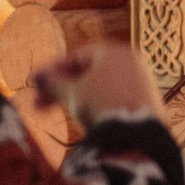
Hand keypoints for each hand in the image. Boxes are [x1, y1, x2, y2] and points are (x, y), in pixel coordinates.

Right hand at [35, 42, 163, 131]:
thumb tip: (39, 78)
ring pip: (102, 88)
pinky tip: (85, 121)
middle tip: (38, 105)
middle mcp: (132, 63)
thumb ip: (54, 83)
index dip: (53, 70)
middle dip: (61, 88)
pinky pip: (116, 99)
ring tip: (60, 114)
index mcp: (115, 52)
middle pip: (89, 73)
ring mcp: (143, 83)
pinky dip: (98, 105)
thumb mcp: (72, 93)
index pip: (77, 56)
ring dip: (77, 98)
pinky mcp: (148, 103)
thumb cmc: (100, 103)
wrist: (136, 132)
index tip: (35, 83)